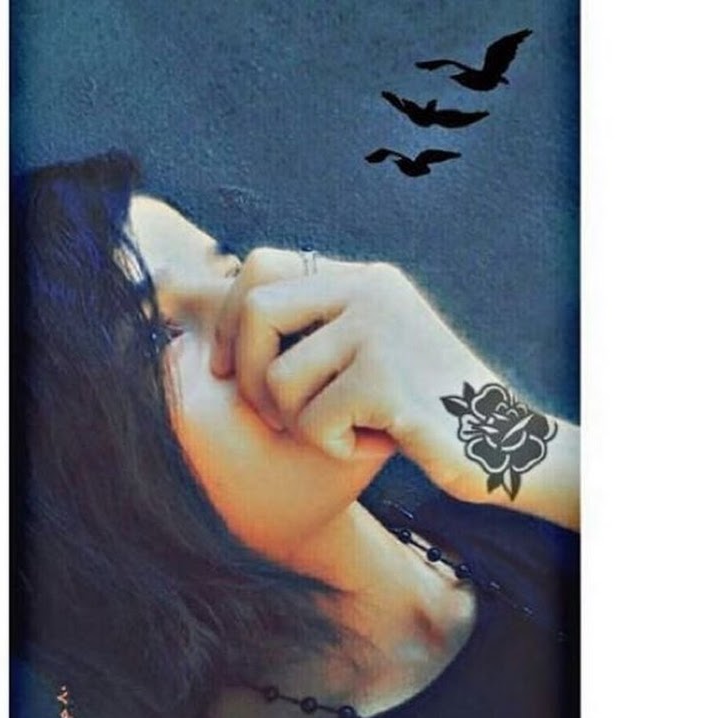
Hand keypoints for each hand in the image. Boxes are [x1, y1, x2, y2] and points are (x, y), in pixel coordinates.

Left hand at [211, 248, 496, 489]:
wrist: (500, 442)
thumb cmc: (423, 405)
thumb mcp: (373, 348)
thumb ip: (319, 327)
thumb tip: (231, 323)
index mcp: (364, 278)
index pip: (262, 265)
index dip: (228, 319)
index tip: (222, 368)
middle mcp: (371, 290)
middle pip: (258, 311)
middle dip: (244, 374)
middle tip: (271, 415)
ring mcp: (380, 330)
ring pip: (279, 378)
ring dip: (295, 422)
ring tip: (337, 433)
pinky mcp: (387, 379)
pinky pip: (313, 421)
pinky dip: (332, 447)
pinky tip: (369, 447)